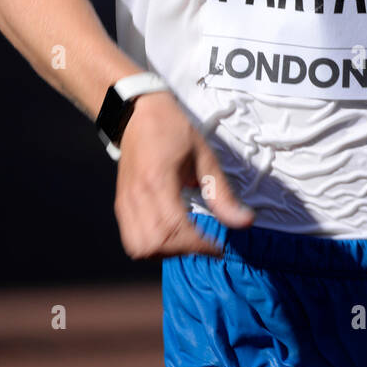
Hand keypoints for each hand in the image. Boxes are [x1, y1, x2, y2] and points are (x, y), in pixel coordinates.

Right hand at [114, 90, 254, 259]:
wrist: (137, 113)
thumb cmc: (173, 130)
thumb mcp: (204, 156)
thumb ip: (222, 194)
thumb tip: (245, 223)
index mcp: (158, 182)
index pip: (175, 229)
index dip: (198, 246)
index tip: (218, 248)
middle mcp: (137, 197)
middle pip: (156, 245)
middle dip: (184, 251)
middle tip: (203, 241)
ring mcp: (125, 203)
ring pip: (140, 248)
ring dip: (166, 252)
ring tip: (186, 239)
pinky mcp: (121, 206)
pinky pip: (132, 240)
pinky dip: (151, 246)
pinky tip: (169, 234)